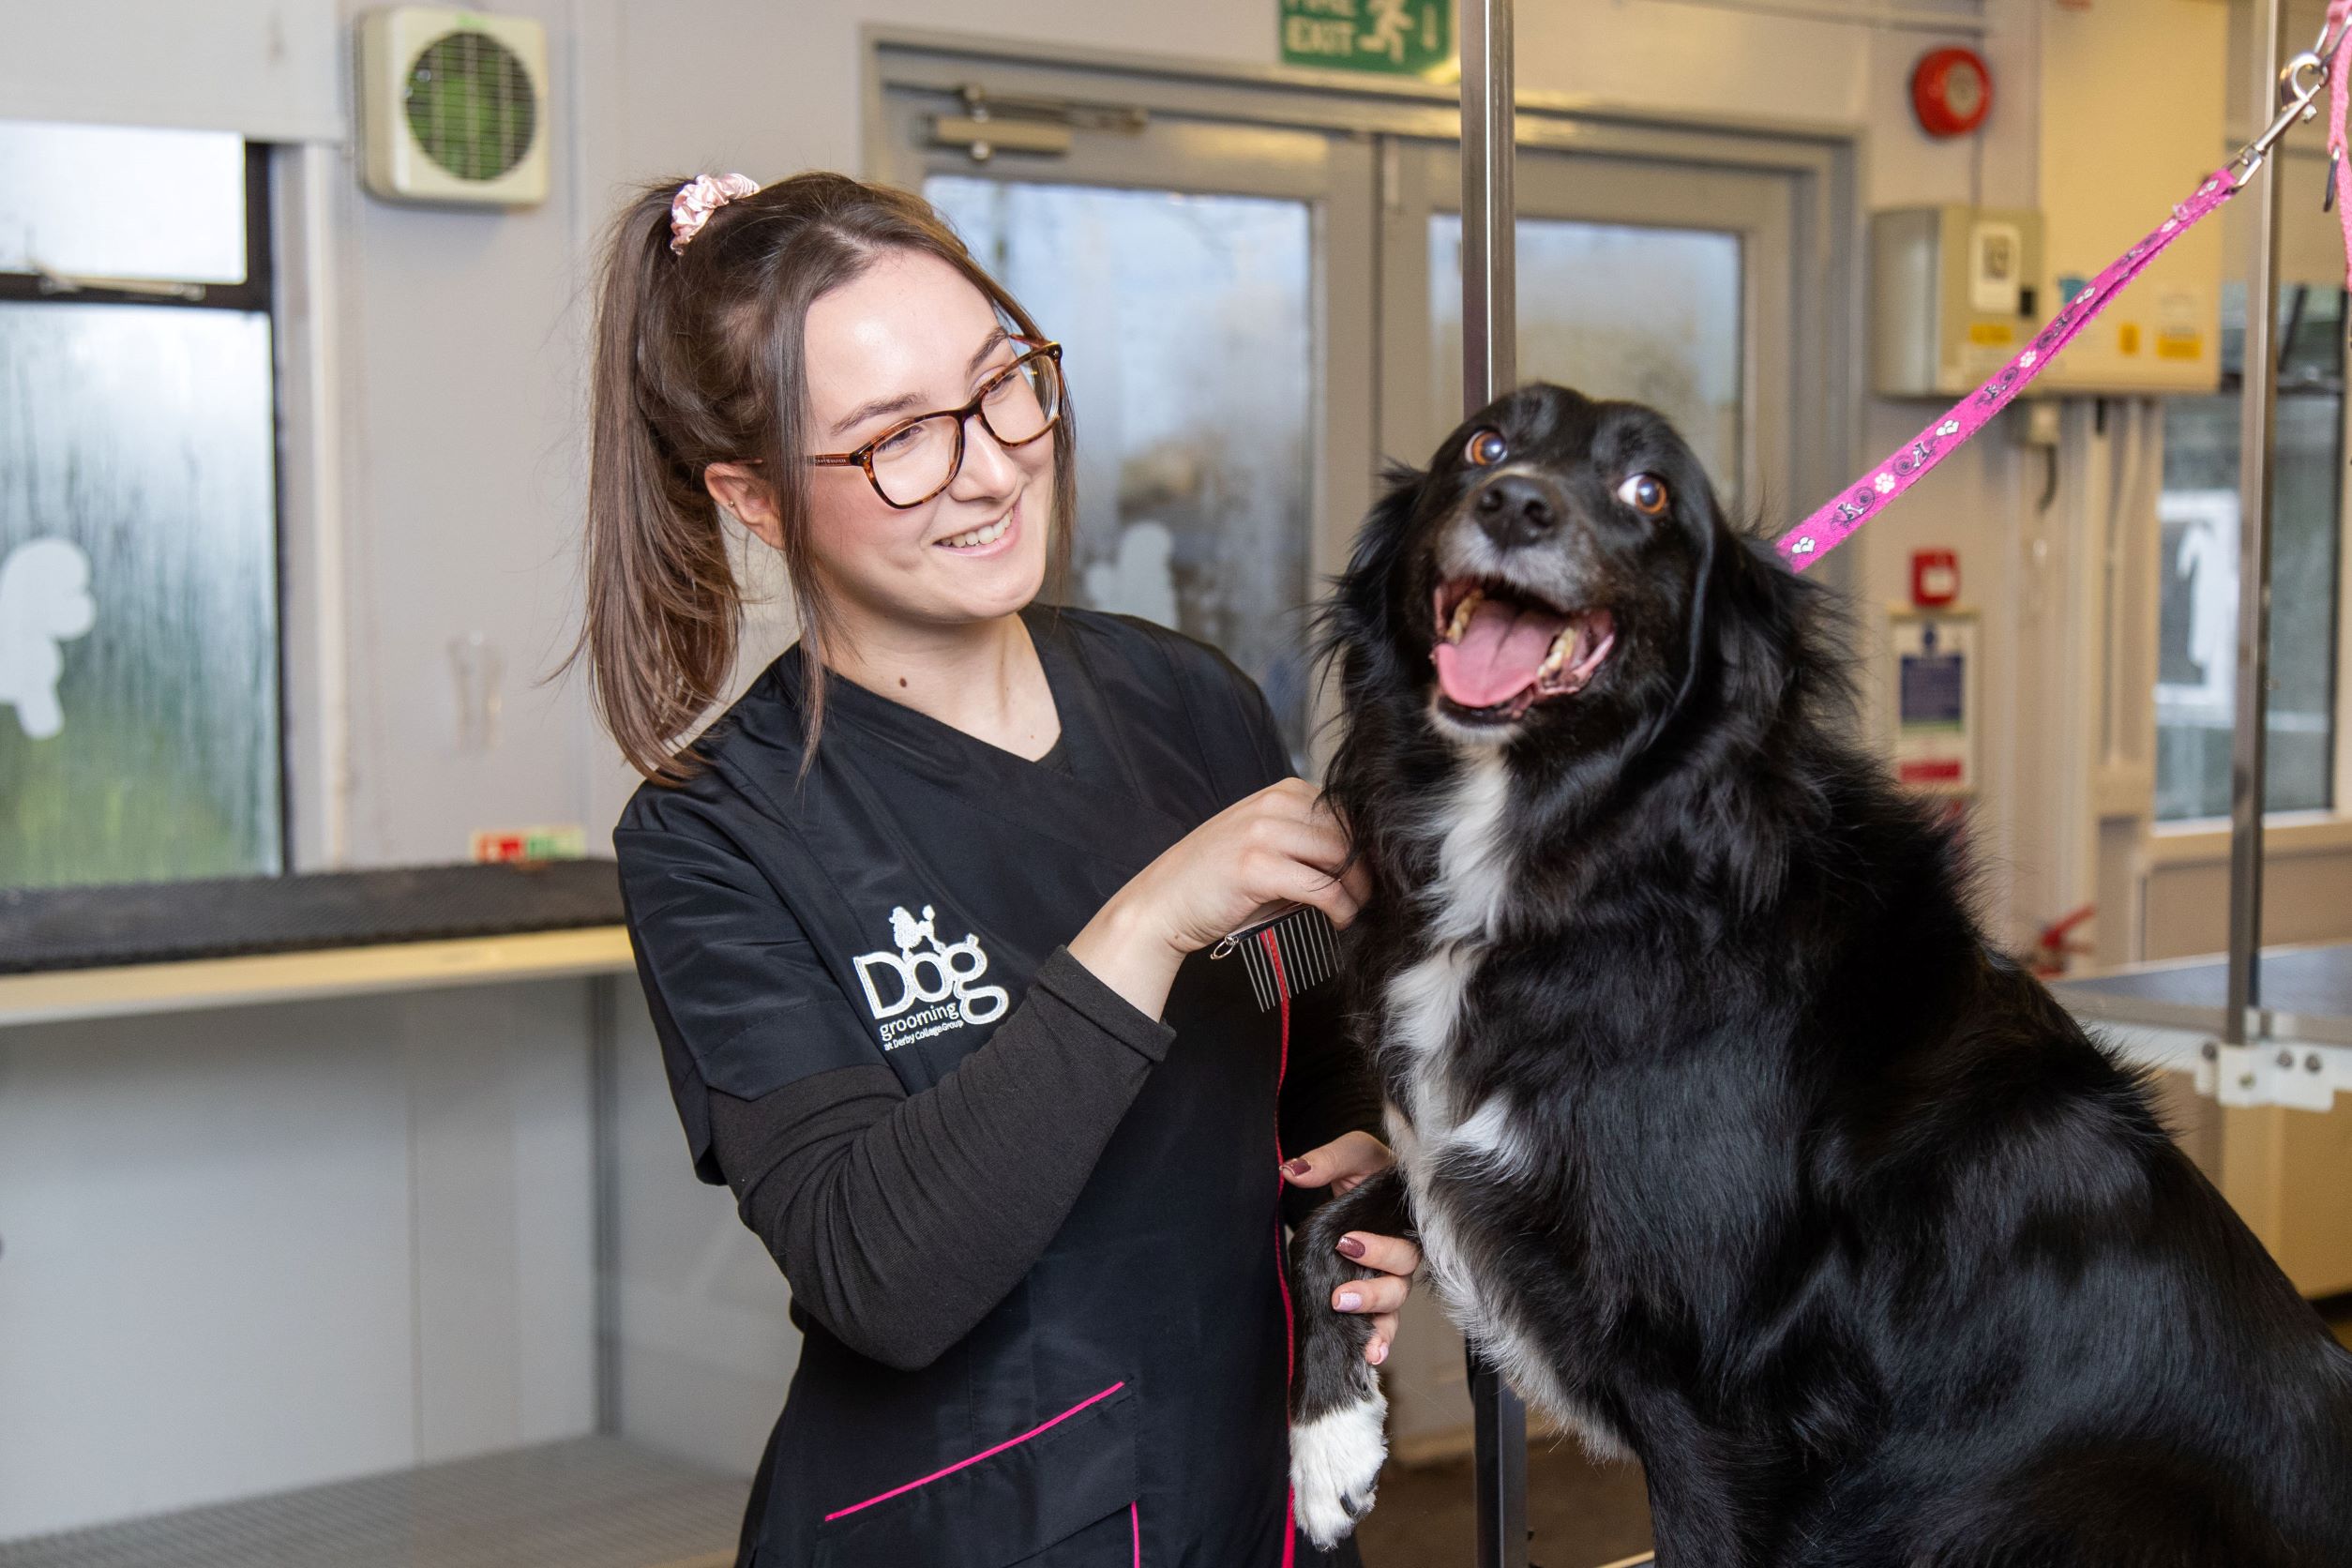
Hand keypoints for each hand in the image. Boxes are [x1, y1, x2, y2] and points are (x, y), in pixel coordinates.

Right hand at [1069, 779, 1368, 1017]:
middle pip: (1348, 832)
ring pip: (1340, 857)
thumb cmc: (1214, 879)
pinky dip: (1340, 907)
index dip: (1366, 842)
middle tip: (1371, 895)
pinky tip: (1339, 919)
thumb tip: (1361, 859)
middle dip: (1367, 867)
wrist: (1162, 902)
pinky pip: (1320, 887)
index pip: (1346, 810)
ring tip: (1356, 909)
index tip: (1374, 870)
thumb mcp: (1261, 842)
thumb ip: (1303, 839)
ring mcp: (1262, 834)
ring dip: (1358, 889)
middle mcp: (1272, 806)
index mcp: (1278, 794)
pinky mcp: (1257, 867)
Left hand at [1282, 1132, 1418, 1365]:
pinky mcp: (1376, 1293)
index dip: (1380, 1249)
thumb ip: (1327, 1160)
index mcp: (1405, 1218)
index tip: (1345, 1243)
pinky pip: (1385, 1322)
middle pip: (1400, 1279)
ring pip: (1394, 1306)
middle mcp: (1404, 1250)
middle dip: (1371, 1292)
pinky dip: (1380, 1341)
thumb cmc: (1366, 1166)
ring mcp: (1391, 1275)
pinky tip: (1370, 1357)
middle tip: (1339, 1296)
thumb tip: (1293, 1172)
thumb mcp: (1351, 1153)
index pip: (1404, 1240)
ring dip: (1378, 1324)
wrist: (1361, 1179)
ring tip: (1363, 1344)